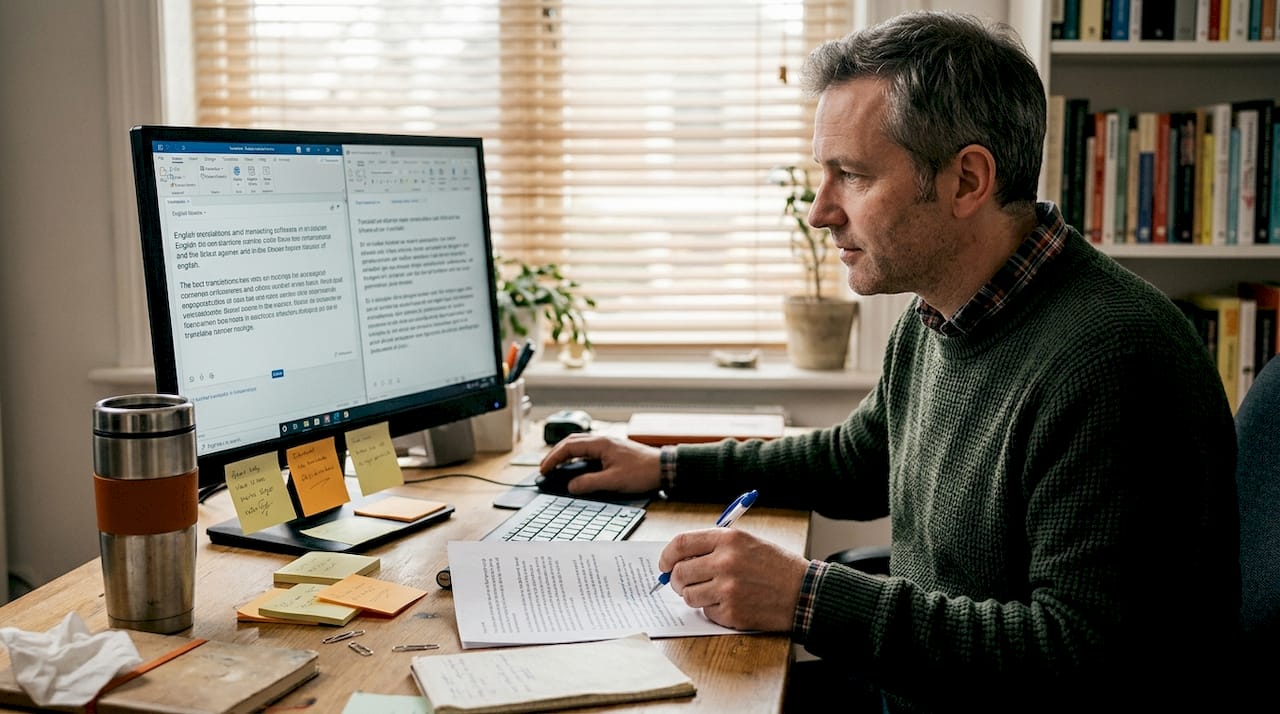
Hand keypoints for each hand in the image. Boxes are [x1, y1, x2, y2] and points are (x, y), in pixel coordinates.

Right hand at [539, 433, 661, 493]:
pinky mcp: (613, 450)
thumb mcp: (613, 481)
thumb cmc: (642, 472)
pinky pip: (589, 450)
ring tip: (556, 466)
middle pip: (572, 442)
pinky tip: (576, 466)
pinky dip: (577, 456)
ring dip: (566, 454)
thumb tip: (571, 486)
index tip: (543, 469)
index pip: (569, 447)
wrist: (664, 468)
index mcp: (600, 444)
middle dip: (556, 454)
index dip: (553, 458)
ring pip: (580, 444)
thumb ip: (589, 483)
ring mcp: (608, 444)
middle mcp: (602, 440)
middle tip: (545, 467)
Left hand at [658, 528, 807, 631]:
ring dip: (694, 596)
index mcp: (728, 539)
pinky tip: (730, 603)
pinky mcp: (731, 612)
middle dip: (676, 580)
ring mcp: (727, 589)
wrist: (803, 592)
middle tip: (682, 583)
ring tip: (711, 592)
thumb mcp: (746, 542)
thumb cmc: (775, 566)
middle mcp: (724, 562)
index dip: (667, 555)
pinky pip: (705, 612)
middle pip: (679, 572)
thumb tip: (679, 558)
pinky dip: (712, 609)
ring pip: (688, 595)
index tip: (664, 564)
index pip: (681, 544)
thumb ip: (713, 547)